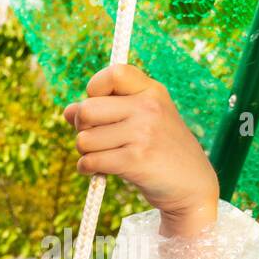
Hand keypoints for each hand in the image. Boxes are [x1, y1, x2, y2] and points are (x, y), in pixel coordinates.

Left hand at [64, 64, 218, 237]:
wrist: (191, 185)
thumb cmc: (160, 150)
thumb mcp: (142, 119)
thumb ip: (107, 110)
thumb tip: (67, 111)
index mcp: (151, 91)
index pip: (113, 73)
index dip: (94, 89)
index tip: (99, 107)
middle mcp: (148, 107)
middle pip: (86, 110)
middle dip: (82, 128)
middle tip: (97, 139)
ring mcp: (143, 133)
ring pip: (83, 140)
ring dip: (85, 153)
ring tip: (105, 156)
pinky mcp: (135, 160)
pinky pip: (90, 161)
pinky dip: (87, 169)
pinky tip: (101, 170)